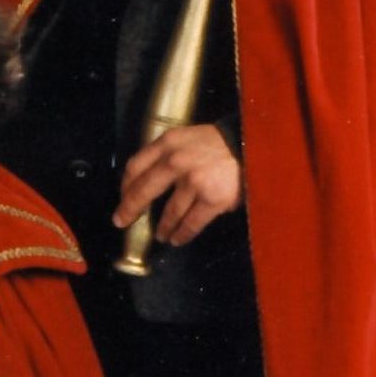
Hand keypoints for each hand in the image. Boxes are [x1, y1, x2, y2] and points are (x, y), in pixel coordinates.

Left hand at [113, 123, 242, 245]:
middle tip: (122, 222)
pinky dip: (182, 233)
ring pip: (170, 212)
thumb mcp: (187, 137)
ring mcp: (194, 182)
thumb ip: (168, 152)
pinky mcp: (212, 199)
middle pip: (144, 190)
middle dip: (131, 209)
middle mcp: (176, 161)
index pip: (136, 165)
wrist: (253, 145)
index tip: (123, 197)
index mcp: (168, 142)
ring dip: (163, 227)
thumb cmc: (219, 143)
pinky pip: (191, 223)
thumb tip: (148, 180)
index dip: (126, 185)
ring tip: (161, 235)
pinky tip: (177, 239)